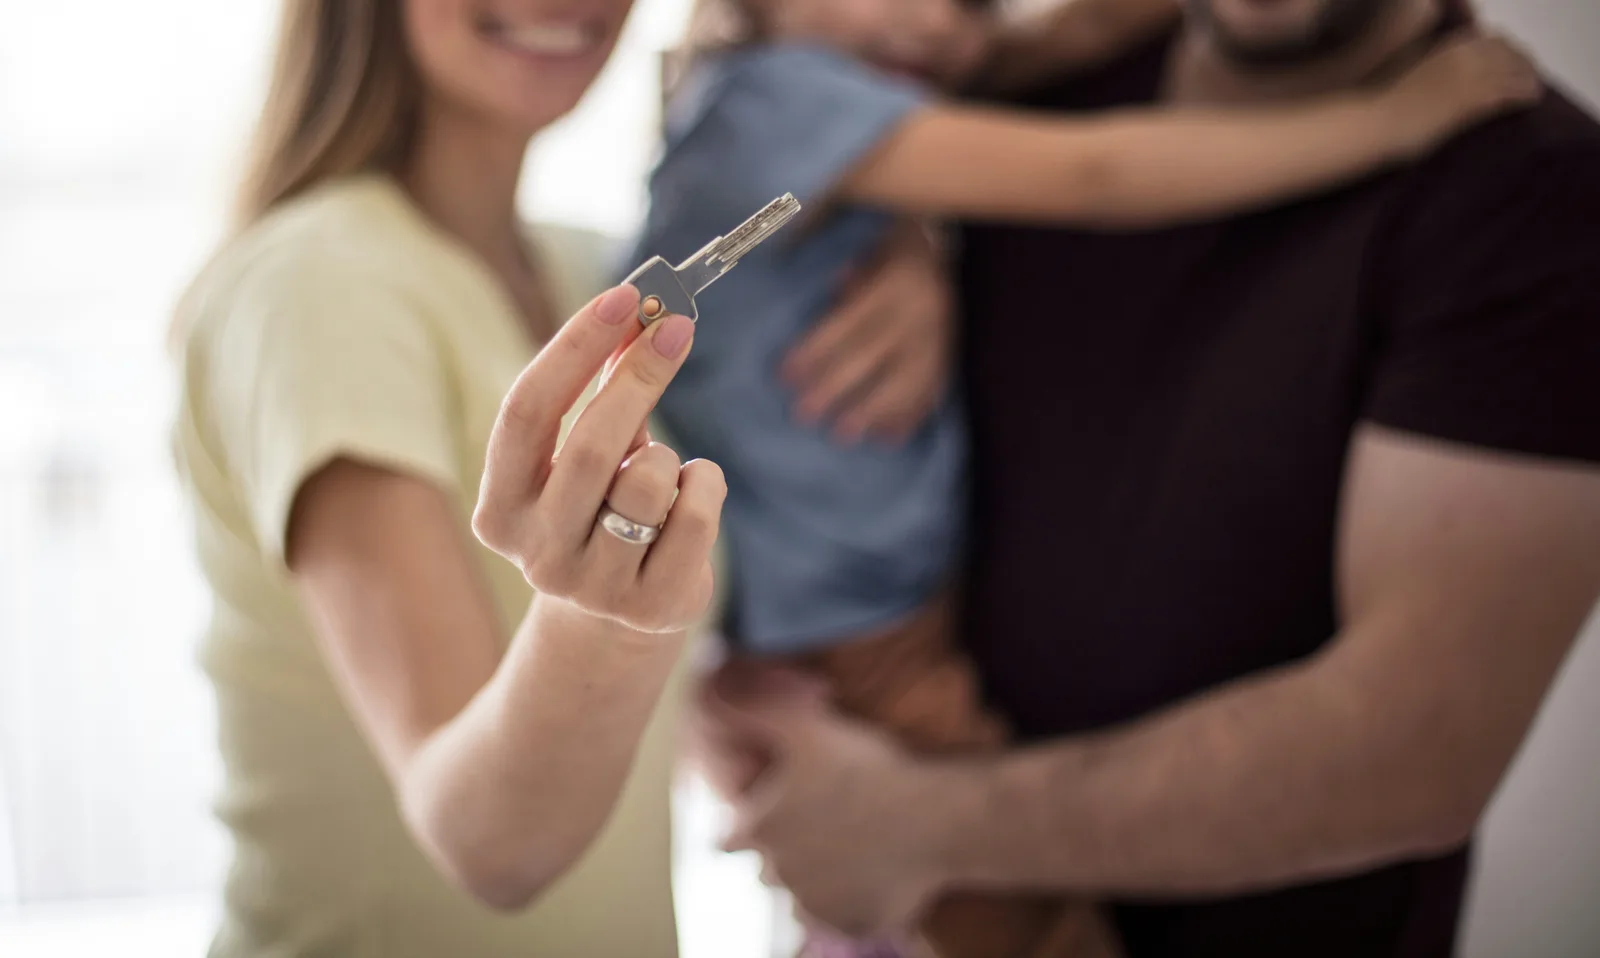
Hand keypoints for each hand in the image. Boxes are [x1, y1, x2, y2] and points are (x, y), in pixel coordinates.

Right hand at [473, 284, 725, 634]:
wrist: (616, 618)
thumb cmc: (598, 510)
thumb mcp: (588, 451)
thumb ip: (605, 386)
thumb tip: (640, 309)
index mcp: (500, 510)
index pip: (526, 412)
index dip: (574, 348)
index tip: (622, 298)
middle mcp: (538, 555)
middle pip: (589, 446)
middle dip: (638, 376)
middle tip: (675, 327)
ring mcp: (594, 589)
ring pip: (647, 483)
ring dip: (669, 453)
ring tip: (665, 465)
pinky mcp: (652, 608)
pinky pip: (694, 519)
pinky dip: (706, 484)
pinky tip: (694, 490)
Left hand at [702, 662, 952, 938]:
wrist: (937, 815)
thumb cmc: (868, 768)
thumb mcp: (804, 725)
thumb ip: (751, 709)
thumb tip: (710, 687)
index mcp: (761, 831)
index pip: (728, 838)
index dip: (746, 823)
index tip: (772, 811)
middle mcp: (781, 875)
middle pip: (768, 870)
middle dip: (785, 852)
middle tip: (822, 824)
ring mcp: (819, 905)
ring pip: (803, 897)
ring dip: (817, 880)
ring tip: (849, 850)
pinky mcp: (857, 924)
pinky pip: (844, 919)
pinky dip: (853, 902)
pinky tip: (875, 874)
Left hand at [783, 221, 954, 444]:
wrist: (951, 249)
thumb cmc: (897, 250)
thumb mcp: (871, 253)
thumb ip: (850, 281)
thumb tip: (829, 301)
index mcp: (893, 284)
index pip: (847, 323)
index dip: (814, 351)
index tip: (785, 376)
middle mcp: (919, 312)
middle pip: (870, 356)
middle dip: (834, 388)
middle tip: (804, 415)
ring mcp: (941, 337)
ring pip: (904, 381)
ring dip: (872, 411)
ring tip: (843, 436)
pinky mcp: (954, 356)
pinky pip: (933, 391)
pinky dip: (911, 416)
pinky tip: (889, 439)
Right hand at [1383, 31, 1540, 156]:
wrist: (1377, 122)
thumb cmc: (1384, 103)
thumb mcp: (1411, 70)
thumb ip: (1435, 65)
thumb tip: (1445, 74)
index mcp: (1448, 46)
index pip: (1491, 39)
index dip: (1506, 49)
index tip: (1510, 61)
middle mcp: (1464, 55)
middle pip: (1509, 51)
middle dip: (1522, 62)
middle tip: (1528, 76)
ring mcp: (1471, 76)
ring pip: (1515, 70)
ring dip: (1528, 78)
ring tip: (1534, 89)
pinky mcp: (1475, 99)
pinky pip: (1511, 91)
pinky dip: (1525, 94)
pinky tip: (1531, 101)